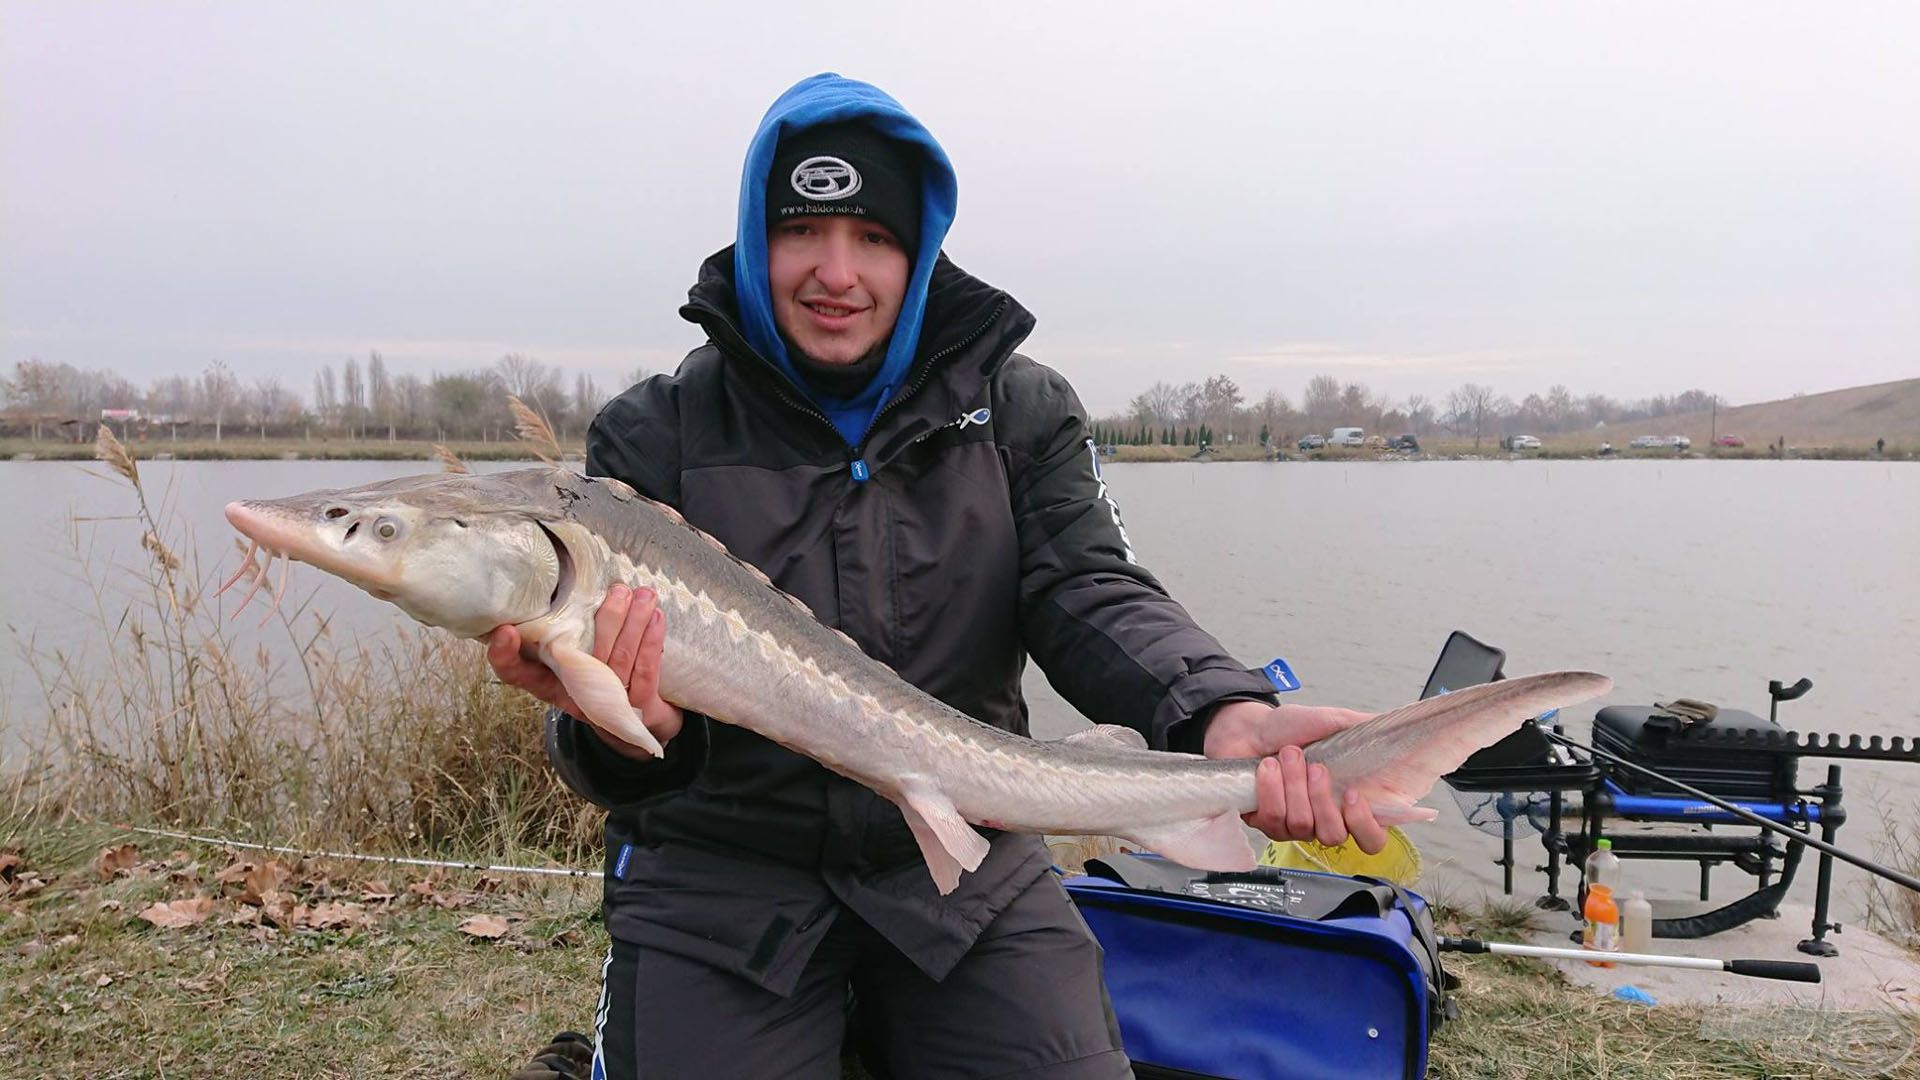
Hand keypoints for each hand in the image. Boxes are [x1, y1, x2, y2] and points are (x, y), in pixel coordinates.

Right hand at [485, 584, 683, 759]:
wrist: (637, 722)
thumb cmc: (599, 676)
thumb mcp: (575, 655)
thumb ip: (567, 629)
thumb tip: (570, 576)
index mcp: (548, 682)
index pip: (516, 673)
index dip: (505, 656)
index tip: (505, 630)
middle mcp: (573, 695)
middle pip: (582, 659)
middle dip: (605, 621)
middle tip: (616, 591)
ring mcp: (606, 705)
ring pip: (618, 660)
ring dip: (633, 624)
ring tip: (643, 594)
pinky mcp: (636, 708)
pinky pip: (644, 671)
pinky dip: (651, 642)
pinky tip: (656, 617)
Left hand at [1202, 701, 1388, 853]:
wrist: (1250, 727)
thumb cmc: (1292, 728)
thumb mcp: (1332, 721)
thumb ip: (1363, 729)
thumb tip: (1395, 729)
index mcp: (1349, 802)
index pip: (1371, 838)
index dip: (1365, 825)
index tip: (1352, 794)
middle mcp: (1324, 820)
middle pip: (1333, 835)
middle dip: (1320, 797)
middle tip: (1314, 766)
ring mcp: (1294, 826)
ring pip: (1300, 824)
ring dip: (1293, 785)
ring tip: (1287, 755)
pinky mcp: (1266, 824)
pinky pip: (1272, 819)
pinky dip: (1270, 788)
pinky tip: (1268, 767)